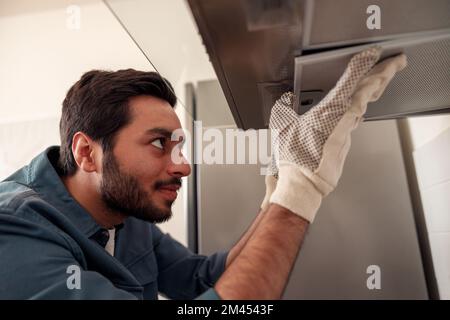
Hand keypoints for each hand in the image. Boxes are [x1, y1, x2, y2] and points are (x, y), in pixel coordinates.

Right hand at [268, 46, 406, 221]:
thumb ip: (284, 106)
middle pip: (370, 91)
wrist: (305, 183)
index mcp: (331, 109)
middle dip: (386, 73)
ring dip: (374, 90)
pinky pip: (354, 120)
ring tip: (381, 79)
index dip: (363, 62)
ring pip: (364, 106)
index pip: (352, 79)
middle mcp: (345, 118)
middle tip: (397, 62)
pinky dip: (358, 108)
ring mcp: (348, 132)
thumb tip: (287, 99)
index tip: (373, 52)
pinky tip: (356, 106)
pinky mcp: (346, 143)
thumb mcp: (282, 124)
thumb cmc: (296, 157)